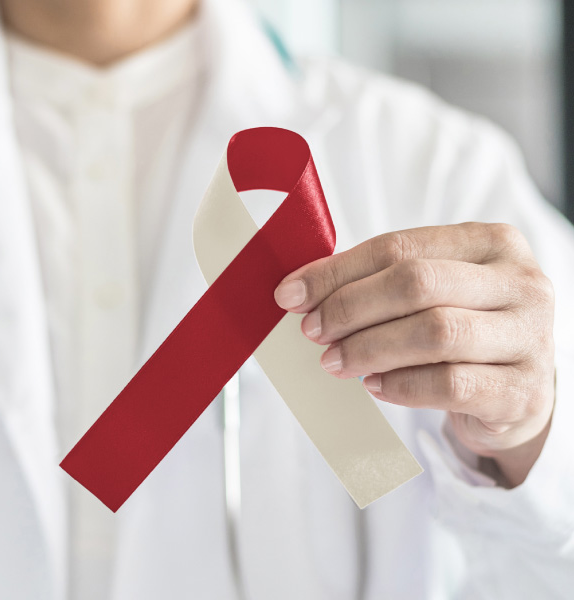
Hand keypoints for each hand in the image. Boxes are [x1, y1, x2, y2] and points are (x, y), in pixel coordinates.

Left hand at [274, 223, 554, 486]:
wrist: (517, 393)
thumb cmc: (462, 330)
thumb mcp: (432, 293)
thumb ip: (377, 281)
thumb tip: (301, 290)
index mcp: (491, 242)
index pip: (399, 247)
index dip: (337, 271)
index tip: (291, 294)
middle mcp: (520, 283)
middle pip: (417, 284)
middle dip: (351, 308)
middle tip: (312, 331)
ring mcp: (529, 337)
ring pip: (435, 333)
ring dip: (369, 348)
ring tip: (334, 361)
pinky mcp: (522, 391)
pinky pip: (451, 384)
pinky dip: (402, 385)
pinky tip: (374, 386)